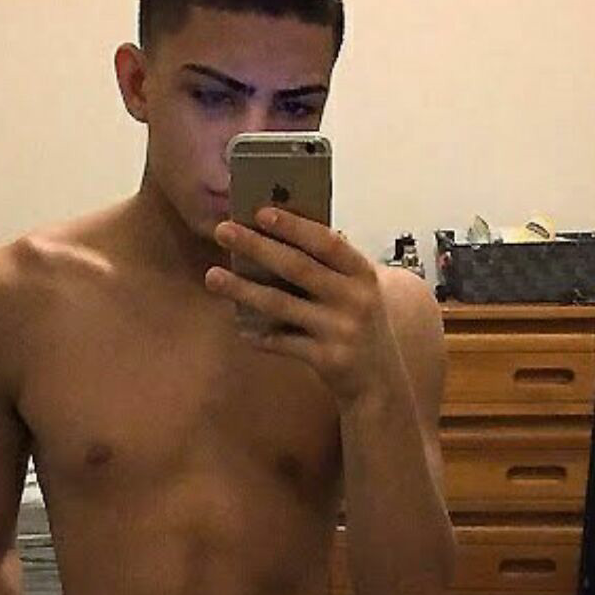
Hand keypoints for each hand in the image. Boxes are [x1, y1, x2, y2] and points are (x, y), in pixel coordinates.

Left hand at [205, 206, 390, 407]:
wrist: (382, 382)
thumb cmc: (361, 326)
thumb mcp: (358, 291)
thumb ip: (331, 266)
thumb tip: (281, 234)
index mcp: (362, 274)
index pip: (326, 241)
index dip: (294, 226)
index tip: (260, 212)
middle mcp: (354, 299)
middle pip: (297, 267)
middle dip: (257, 246)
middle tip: (222, 231)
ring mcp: (341, 330)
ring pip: (282, 305)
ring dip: (243, 289)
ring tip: (212, 277)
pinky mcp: (328, 359)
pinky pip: (283, 343)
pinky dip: (260, 336)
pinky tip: (240, 328)